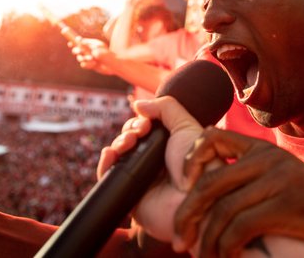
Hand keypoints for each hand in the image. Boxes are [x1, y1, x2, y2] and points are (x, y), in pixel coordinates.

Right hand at [70, 38, 113, 74]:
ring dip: (83, 58)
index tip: (70, 43)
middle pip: (75, 50)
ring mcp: (86, 58)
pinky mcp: (88, 65)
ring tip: (91, 58)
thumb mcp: (97, 45)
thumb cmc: (105, 52)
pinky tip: (93, 63)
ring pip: (79, 58)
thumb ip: (88, 43)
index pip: (77, 42)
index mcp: (87, 44)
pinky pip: (83, 64)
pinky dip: (87, 64)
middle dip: (76, 51)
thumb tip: (79, 39)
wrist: (112, 63)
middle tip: (80, 51)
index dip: (72, 42)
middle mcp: (85, 51)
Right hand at [97, 97, 205, 244]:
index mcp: (167, 148)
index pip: (143, 131)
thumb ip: (166, 108)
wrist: (197, 199)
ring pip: (118, 158)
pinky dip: (105, 164)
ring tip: (128, 143)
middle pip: (128, 141)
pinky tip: (109, 153)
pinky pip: (108, 180)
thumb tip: (138, 104)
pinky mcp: (129, 197)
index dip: (139, 123)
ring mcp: (140, 180)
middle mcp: (154, 164)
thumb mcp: (186, 126)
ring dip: (117, 144)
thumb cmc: (198, 163)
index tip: (145, 124)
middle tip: (138, 133)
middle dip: (128, 132)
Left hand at [174, 128, 303, 257]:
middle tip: (179, 241)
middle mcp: (268, 159)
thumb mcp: (277, 181)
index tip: (182, 188)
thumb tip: (201, 190)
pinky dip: (226, 248)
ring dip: (207, 242)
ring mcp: (279, 179)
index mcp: (261, 150)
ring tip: (204, 257)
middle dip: (186, 215)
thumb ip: (248, 178)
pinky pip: (241, 228)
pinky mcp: (288, 204)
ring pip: (222, 210)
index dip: (190, 160)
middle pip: (209, 182)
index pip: (212, 137)